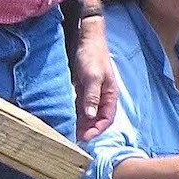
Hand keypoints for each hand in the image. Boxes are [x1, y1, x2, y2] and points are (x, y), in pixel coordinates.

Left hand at [72, 23, 119, 140]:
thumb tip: (90, 116)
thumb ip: (92, 96)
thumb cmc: (93, 56)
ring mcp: (93, 94)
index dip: (97, 130)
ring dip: (81, 125)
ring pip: (88, 115)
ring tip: (70, 133)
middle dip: (88, 130)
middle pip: (98, 120)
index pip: (107, 119)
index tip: (85, 138)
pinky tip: (68, 120)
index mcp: (110, 95)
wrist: (87, 39)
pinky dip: (76, 115)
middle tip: (74, 139)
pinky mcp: (84, 90)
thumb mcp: (93, 76)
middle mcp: (103, 97)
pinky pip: (81, 107)